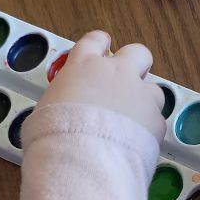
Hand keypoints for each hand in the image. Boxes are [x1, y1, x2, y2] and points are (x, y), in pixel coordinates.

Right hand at [40, 30, 165, 140]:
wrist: (82, 158)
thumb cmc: (54, 135)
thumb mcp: (44, 111)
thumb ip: (59, 103)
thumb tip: (58, 112)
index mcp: (84, 66)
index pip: (94, 41)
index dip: (100, 43)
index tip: (102, 47)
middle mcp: (116, 73)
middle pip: (137, 52)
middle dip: (135, 64)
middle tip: (127, 82)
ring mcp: (139, 94)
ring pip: (153, 89)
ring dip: (145, 101)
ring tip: (132, 123)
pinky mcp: (155, 120)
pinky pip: (156, 121)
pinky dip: (148, 131)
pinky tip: (136, 144)